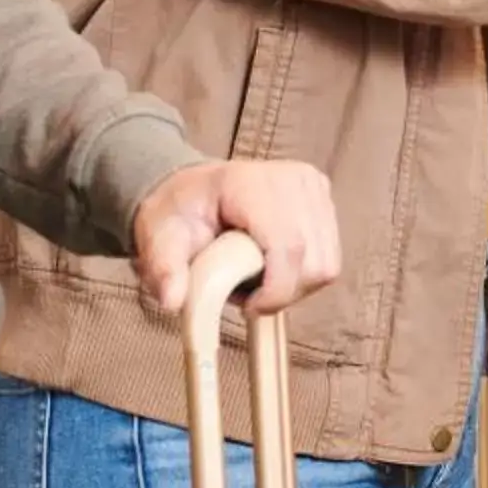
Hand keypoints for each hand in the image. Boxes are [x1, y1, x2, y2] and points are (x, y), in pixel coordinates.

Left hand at [132, 159, 341, 317]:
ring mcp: (314, 187)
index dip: (277, 289)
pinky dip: (304, 274)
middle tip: (248, 295)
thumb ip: (164, 270)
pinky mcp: (325, 200)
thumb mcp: (158, 239)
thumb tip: (173, 302)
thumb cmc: (179, 212)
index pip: (289, 246)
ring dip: (295, 285)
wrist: (194, 189)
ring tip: (259, 280)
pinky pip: (329, 256)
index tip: (249, 307)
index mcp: (251, 184)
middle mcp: (294, 180)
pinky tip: (275, 267)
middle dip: (284, 292)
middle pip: (315, 260)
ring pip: (327, 263)